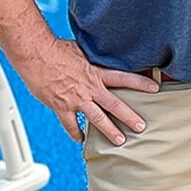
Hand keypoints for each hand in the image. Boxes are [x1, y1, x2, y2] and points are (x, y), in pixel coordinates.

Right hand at [14, 37, 155, 145]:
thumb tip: (101, 55)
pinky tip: (81, 140)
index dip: (140, 83)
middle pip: (114, 105)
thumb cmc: (56, 48)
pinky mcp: (60, 107)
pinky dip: (75, 133)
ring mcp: (75, 100)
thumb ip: (93, 58)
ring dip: (109, 131)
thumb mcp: (82, 50)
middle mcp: (89, 88)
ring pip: (97, 119)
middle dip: (129, 117)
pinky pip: (70, 124)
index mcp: (96, 73)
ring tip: (120, 141)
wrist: (35, 54)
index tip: (155, 89)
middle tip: (141, 127)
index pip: (124, 78)